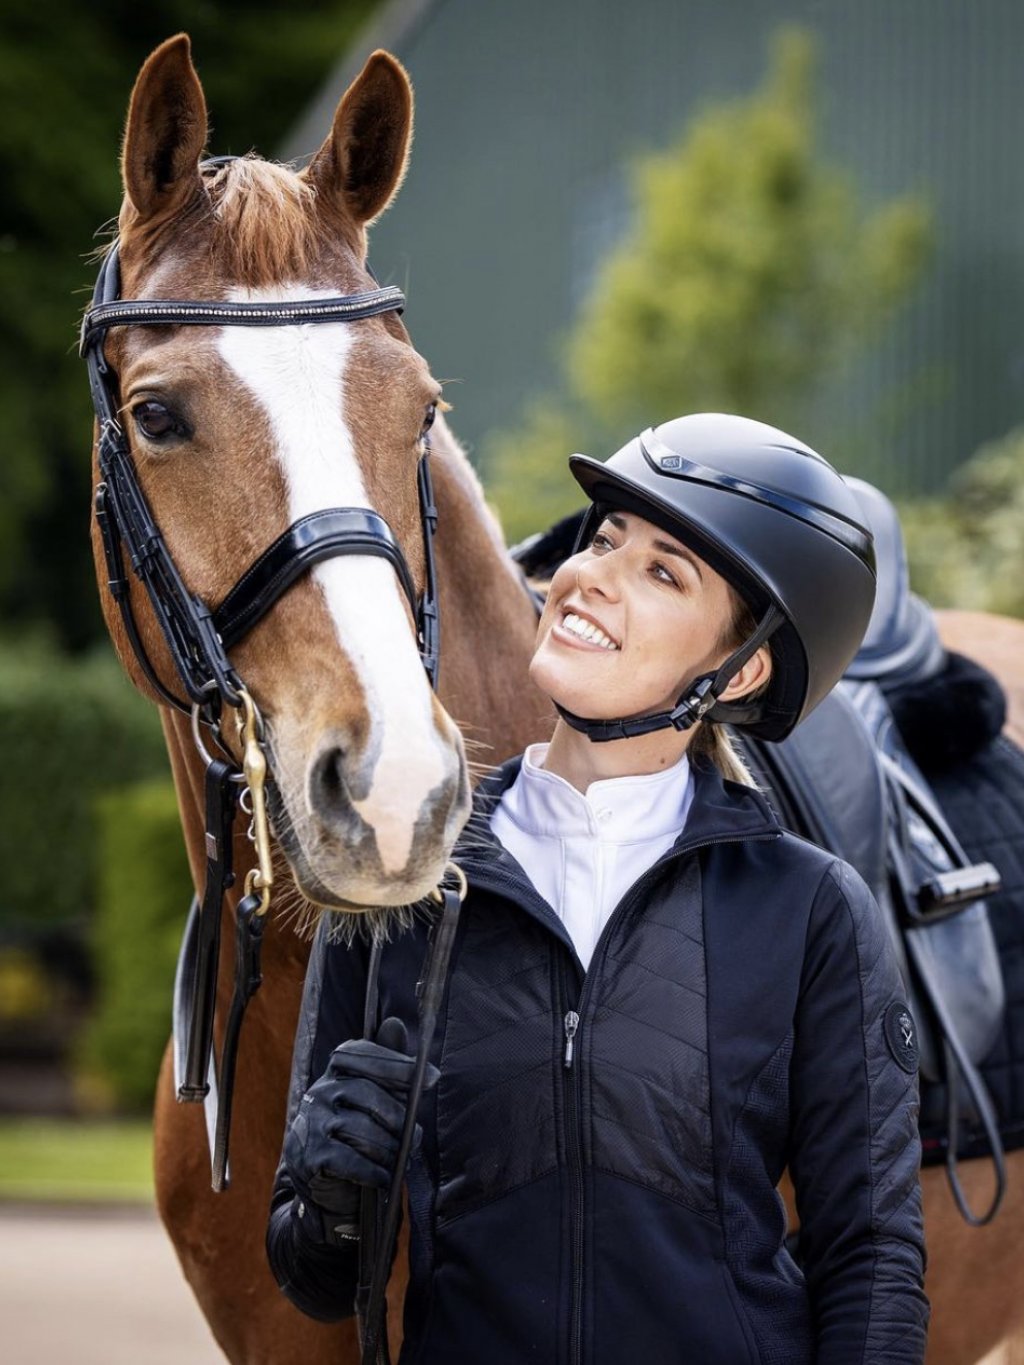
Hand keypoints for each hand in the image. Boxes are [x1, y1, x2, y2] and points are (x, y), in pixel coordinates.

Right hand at [283, 1016, 438, 1241]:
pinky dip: (374, 1171)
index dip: (396, 1063)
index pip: (360, 1054)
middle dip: (398, 1115)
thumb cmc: (356, 1132)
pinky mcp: (310, 1155)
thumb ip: (386, 1065)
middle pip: (366, 1093)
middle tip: (416, 1135)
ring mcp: (312, 1123)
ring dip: (389, 1149)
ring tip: (400, 1158)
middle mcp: (319, 1091)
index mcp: (335, 1072)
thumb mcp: (372, 1096)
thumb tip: (395, 1023)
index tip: (431, 1077)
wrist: (324, 1183)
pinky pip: (351, 1160)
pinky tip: (384, 1176)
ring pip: (362, 1130)